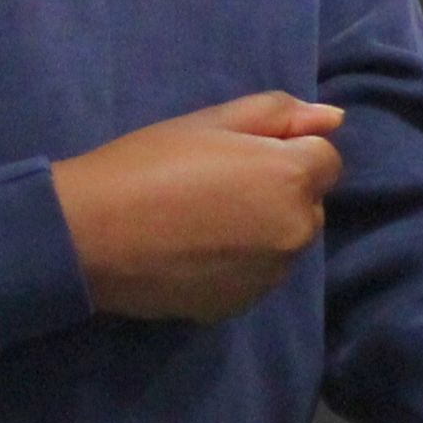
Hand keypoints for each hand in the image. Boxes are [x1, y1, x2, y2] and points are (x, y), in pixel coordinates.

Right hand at [49, 92, 345, 320]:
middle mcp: (294, 233)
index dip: (285, 150)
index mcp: (291, 179)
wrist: (89, 236)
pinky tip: (194, 252)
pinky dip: (239, 262)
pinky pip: (256, 274)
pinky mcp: (240, 307)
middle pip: (307, 203)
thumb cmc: (148, 165)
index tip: (237, 154)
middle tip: (217, 183)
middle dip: (279, 190)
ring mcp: (268, 277)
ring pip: (283, 241)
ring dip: (262, 228)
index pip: (325, 158)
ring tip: (202, 219)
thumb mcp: (213, 121)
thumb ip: (280, 115)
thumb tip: (333, 120)